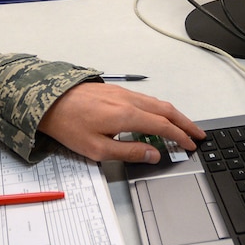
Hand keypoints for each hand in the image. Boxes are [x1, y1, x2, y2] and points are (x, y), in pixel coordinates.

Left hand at [38, 82, 204, 162]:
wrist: (46, 100)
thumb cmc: (68, 126)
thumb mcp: (97, 149)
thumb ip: (129, 151)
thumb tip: (153, 154)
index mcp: (126, 115)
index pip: (163, 126)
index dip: (180, 136)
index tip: (192, 145)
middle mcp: (128, 100)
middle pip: (166, 110)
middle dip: (185, 123)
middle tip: (199, 134)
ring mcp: (122, 92)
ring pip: (157, 102)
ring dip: (174, 114)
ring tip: (183, 126)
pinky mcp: (114, 90)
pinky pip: (145, 98)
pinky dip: (159, 108)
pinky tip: (158, 116)